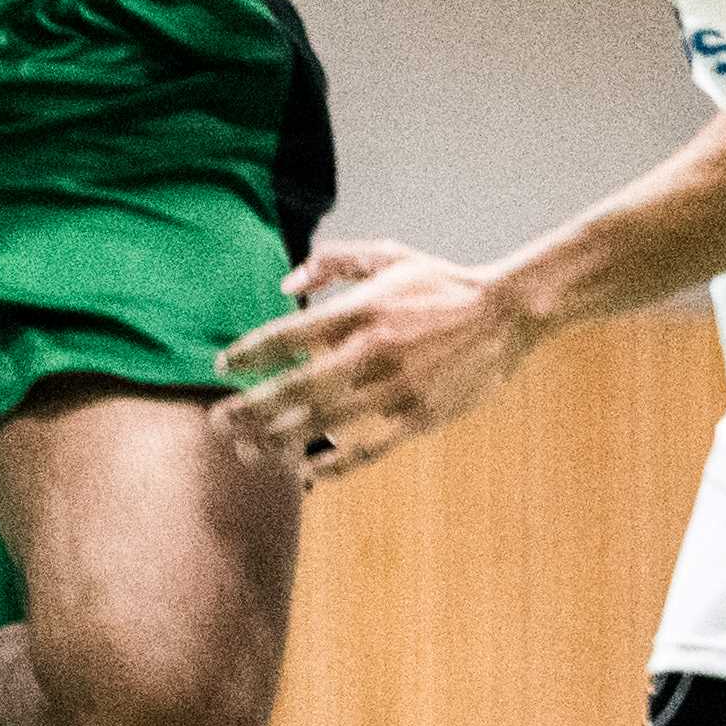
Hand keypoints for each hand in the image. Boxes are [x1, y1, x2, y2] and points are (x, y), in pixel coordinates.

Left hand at [215, 237, 545, 478]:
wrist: (505, 312)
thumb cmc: (439, 282)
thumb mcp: (386, 254)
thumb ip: (331, 262)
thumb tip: (284, 284)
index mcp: (359, 309)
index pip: (286, 335)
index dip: (247, 354)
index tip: (220, 368)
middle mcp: (371, 350)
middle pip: (295, 387)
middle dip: (251, 408)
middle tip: (219, 422)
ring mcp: (396, 388)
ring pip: (325, 424)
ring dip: (280, 441)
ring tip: (248, 452)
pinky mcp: (420, 417)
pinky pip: (369, 449)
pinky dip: (336, 464)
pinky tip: (309, 471)